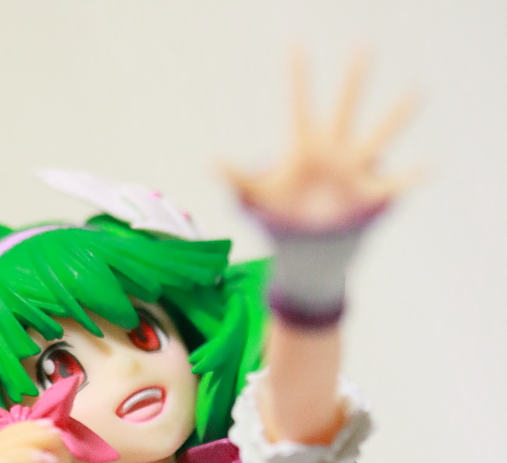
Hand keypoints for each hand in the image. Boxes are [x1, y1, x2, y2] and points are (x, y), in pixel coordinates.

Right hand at [0, 421, 72, 462]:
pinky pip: (1, 462)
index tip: (57, 431)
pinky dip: (27, 458)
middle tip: (57, 435)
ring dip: (34, 441)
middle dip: (36, 430)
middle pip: (9, 432)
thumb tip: (55, 433)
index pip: (13, 435)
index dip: (36, 428)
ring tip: (54, 456)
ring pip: (5, 442)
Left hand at [224, 52, 416, 228]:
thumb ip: (235, 178)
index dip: (296, 78)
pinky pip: (396, 185)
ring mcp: (355, 169)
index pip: (298, 107)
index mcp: (305, 146)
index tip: (293, 44)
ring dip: (396, 117)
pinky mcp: (370, 194)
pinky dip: (413, 178)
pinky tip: (431, 167)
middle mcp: (334, 150)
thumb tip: (208, 162)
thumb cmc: (280, 212)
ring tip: (417, 92)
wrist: (305, 241)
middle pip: (344, 109)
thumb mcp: (254, 198)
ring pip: (378, 136)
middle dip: (352, 81)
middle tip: (364, 45)